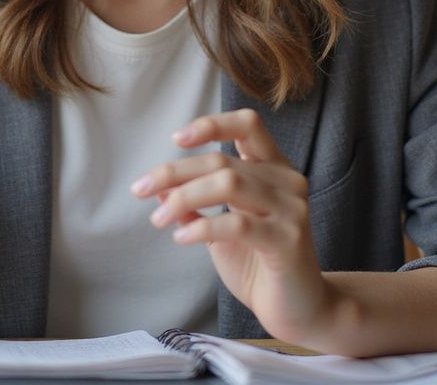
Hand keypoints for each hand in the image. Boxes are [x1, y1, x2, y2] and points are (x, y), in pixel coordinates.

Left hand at [132, 109, 339, 347]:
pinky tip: (181, 237)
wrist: (298, 311)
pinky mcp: (289, 240)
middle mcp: (287, 180)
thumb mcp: (220, 230)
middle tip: (139, 190)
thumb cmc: (257, 264)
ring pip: (228, 183)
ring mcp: (291, 209)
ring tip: (158, 217)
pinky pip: (238, 223)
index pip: (247, 125)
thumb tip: (158, 186)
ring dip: (183, 197)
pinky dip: (202, 226)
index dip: (211, 125)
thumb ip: (195, 205)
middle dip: (174, 172)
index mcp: (273, 168)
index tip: (176, 139)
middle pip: (222, 160)